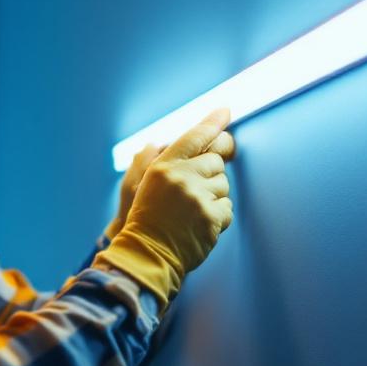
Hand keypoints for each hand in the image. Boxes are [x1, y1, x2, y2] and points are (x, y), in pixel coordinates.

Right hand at [94, 108, 235, 304]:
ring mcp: (198, 198)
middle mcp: (182, 178)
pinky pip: (227, 207)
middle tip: (193, 191)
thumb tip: (157, 142)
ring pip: (224, 184)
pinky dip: (218, 215)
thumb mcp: (139, 183)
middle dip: (210, 173)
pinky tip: (200, 223)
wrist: (146, 255)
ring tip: (192, 211)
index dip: (212, 122)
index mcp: (164, 166)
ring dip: (214, 196)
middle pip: (216, 161)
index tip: (226, 111)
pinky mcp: (212, 218)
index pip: (194, 136)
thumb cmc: (144, 219)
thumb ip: (151, 159)